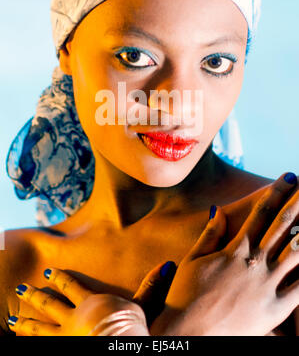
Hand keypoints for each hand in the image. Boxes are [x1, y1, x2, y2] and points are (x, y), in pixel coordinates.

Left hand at [8, 202, 227, 335]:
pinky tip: (17, 338)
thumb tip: (167, 264)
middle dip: (38, 297)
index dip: (61, 280)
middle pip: (52, 306)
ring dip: (27, 322)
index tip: (51, 272)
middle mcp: (74, 318)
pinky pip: (40, 345)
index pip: (73, 288)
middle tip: (23, 291)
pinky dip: (29, 340)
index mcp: (92, 303)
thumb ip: (153, 287)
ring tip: (14, 318)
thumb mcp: (145, 306)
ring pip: (41, 328)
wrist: (118, 344)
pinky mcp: (61, 349)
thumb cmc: (130, 328)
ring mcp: (65, 337)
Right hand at [150, 172, 298, 335]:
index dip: (276, 193)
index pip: (261, 213)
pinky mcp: (276, 309)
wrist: (188, 334)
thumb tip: (219, 209)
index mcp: (236, 249)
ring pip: (297, 252)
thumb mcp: (193, 260)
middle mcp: (255, 262)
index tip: (288, 178)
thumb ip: (210, 234)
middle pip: (283, 226)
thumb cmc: (185, 296)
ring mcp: (268, 285)